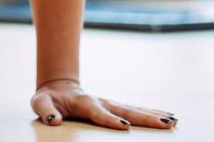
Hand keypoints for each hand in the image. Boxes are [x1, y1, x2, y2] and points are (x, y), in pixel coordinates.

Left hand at [31, 79, 178, 129]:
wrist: (57, 86)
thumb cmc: (48, 98)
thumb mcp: (39, 103)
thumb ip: (45, 111)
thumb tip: (53, 121)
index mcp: (84, 102)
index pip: (99, 113)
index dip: (110, 120)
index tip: (125, 127)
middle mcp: (101, 101)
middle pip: (126, 110)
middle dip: (145, 118)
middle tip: (166, 123)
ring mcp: (110, 103)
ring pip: (135, 109)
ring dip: (154, 115)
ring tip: (174, 121)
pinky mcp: (114, 106)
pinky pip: (135, 110)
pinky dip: (152, 114)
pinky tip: (168, 118)